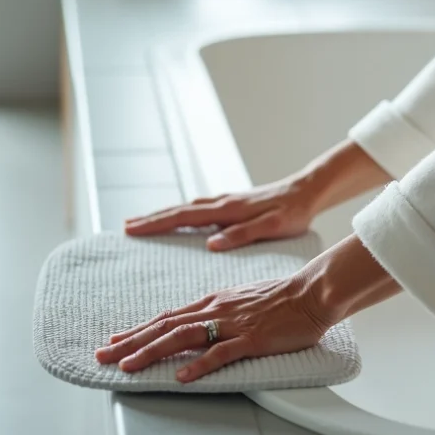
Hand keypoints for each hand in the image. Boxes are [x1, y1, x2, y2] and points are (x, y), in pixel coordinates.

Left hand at [94, 274, 333, 382]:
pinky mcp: (251, 339)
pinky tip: (181, 376)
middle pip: (165, 326)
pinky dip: (198, 365)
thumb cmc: (283, 296)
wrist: (312, 291)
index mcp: (214, 301)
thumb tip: (200, 321)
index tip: (116, 340)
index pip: (168, 316)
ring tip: (128, 366)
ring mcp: (233, 324)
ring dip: (151, 352)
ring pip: (183, 338)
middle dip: (131, 342)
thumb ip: (220, 310)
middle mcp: (217, 309)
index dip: (139, 329)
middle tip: (103, 355)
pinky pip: (221, 353)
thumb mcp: (242, 298)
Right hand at [124, 176, 321, 250]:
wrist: (308, 191)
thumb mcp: (272, 227)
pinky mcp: (233, 204)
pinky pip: (199, 209)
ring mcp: (226, 202)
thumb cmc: (294, 212)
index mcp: (228, 209)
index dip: (157, 223)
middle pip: (179, 209)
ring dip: (164, 214)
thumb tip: (211, 244)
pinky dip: (181, 213)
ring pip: (188, 208)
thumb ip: (242, 234)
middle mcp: (223, 202)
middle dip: (152, 218)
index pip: (184, 216)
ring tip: (143, 223)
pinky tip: (178, 219)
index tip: (132, 229)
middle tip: (125, 227)